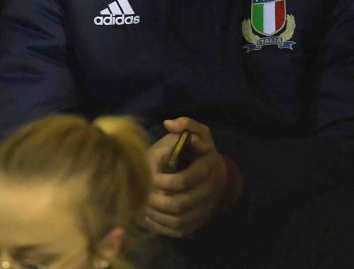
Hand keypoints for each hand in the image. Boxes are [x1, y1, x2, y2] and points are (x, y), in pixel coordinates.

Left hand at [142, 117, 227, 237]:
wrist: (212, 173)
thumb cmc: (196, 150)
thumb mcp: (196, 132)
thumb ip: (186, 124)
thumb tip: (168, 123)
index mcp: (208, 168)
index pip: (184, 181)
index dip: (163, 182)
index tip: (149, 178)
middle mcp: (211, 192)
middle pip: (180, 204)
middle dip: (157, 201)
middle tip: (141, 195)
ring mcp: (205, 210)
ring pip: (179, 220)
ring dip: (157, 215)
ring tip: (141, 206)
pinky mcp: (198, 223)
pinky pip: (179, 230)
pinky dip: (161, 226)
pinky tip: (148, 216)